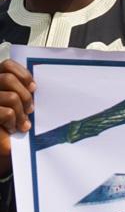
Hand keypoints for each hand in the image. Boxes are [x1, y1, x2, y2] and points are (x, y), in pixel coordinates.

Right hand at [0, 59, 34, 175]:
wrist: (3, 146)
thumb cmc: (9, 125)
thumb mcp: (17, 104)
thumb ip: (20, 91)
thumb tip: (33, 84)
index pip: (7, 65)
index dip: (22, 74)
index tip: (33, 87)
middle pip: (8, 80)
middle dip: (25, 96)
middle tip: (30, 110)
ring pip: (11, 97)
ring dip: (21, 112)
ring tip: (22, 123)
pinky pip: (7, 112)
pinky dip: (14, 121)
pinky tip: (12, 128)